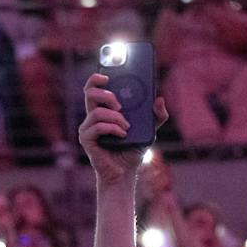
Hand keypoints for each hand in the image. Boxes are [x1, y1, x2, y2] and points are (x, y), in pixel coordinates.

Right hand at [78, 72, 167, 187]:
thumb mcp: (150, 130)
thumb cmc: (133, 150)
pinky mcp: (87, 140)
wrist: (125, 172)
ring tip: (127, 126)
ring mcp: (88, 128)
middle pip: (89, 92)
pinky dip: (113, 128)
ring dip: (115, 117)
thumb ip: (157, 115)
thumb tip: (159, 100)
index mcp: (104, 109)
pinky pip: (98, 126)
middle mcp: (92, 116)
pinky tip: (122, 134)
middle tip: (120, 104)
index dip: (98, 77)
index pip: (95, 87)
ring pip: (97, 111)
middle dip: (107, 94)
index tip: (108, 73)